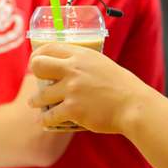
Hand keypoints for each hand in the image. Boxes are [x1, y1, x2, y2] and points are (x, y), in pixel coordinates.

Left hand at [29, 43, 154, 133]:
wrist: (133, 105)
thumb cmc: (121, 86)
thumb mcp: (102, 64)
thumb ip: (83, 63)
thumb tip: (68, 65)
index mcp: (81, 54)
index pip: (49, 47)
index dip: (38, 55)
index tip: (35, 62)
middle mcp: (73, 69)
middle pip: (38, 66)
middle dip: (33, 74)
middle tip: (36, 82)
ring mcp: (72, 90)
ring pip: (40, 96)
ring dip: (36, 101)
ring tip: (35, 104)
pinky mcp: (73, 109)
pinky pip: (49, 116)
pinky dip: (45, 120)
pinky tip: (44, 121)